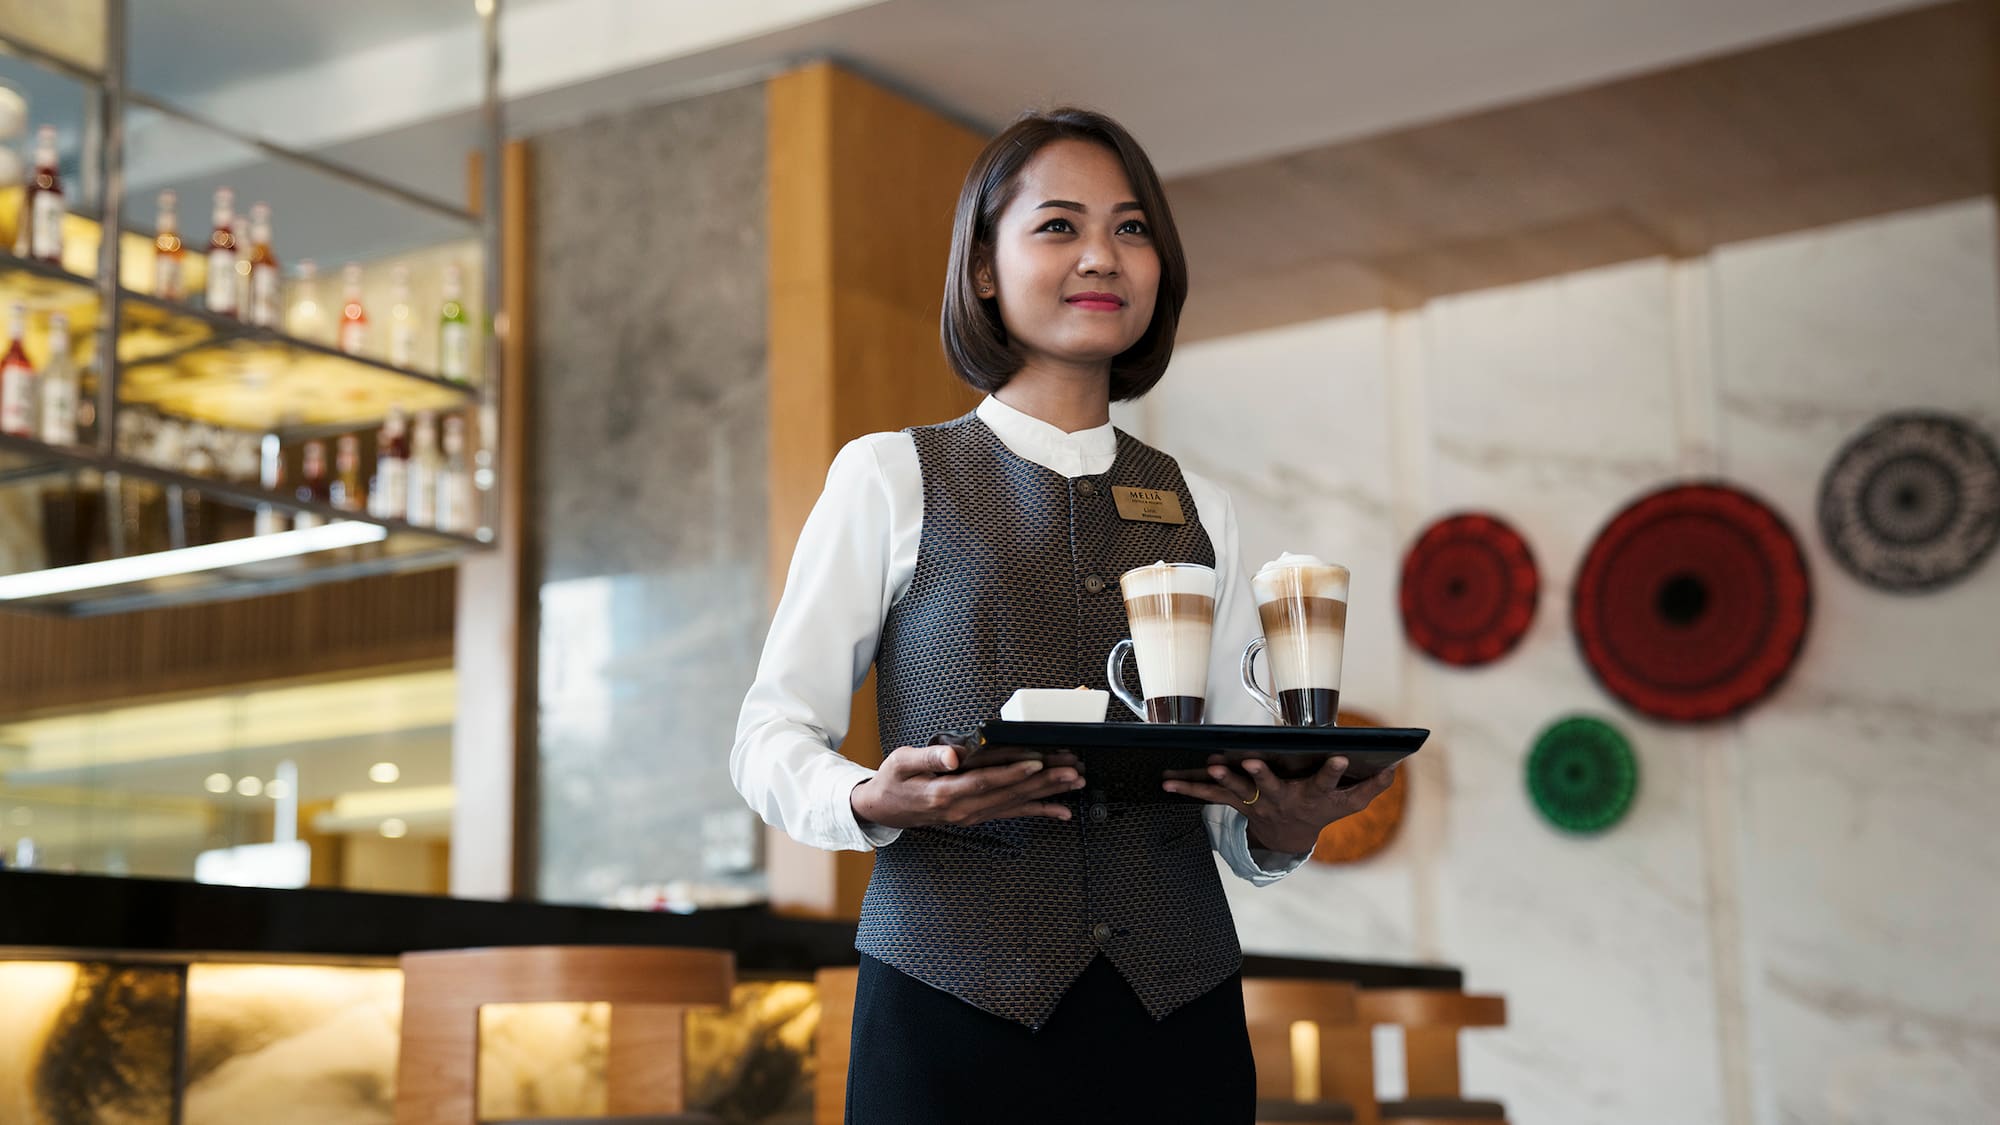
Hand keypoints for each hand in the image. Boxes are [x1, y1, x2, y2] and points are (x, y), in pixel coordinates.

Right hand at [852, 744, 1084, 830]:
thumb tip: (952, 756)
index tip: (1036, 762)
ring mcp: (972, 815)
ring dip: (1048, 794)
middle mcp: (963, 809)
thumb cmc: (893, 780)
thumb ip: (928, 757)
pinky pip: (1011, 814)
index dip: (1011, 772)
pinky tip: (1061, 811)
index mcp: (944, 793)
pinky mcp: (978, 816)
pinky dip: (1038, 812)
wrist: (884, 809)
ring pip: (1016, 804)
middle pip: (1009, 794)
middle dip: (1043, 781)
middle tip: (1071, 770)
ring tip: (1074, 783)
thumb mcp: (901, 762)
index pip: (984, 781)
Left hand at [1162, 755, 1396, 854]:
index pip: (1327, 782)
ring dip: (1222, 780)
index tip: (1338, 756)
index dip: (1335, 771)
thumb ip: (1374, 785)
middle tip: (1252, 761)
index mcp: (1312, 796)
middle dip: (1262, 775)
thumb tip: (1399, 766)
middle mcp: (1282, 800)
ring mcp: (1257, 803)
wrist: (1291, 837)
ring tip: (1209, 767)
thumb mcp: (1353, 802)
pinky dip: (1189, 790)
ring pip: (1238, 791)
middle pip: (1272, 787)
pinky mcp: (1237, 803)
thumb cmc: (1323, 811)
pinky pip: (1210, 798)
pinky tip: (1167, 783)